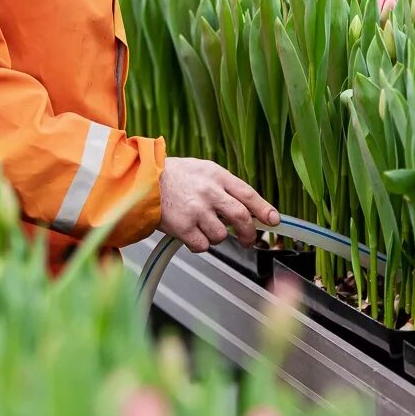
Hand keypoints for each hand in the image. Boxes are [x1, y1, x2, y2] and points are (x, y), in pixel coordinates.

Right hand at [157, 157, 279, 252]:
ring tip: (205, 229)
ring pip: (221, 235)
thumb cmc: (172, 175)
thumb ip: (223, 186)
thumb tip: (246, 205)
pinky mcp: (183, 227)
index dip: (264, 209)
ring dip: (217, 237)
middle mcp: (209, 192)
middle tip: (248, 240)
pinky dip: (200, 245)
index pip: (248, 194)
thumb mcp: (202, 170)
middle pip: (241, 217)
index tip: (273, 220)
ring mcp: (196, 210)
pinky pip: (202, 245)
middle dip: (249, 233)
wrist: (140, 180)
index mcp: (217, 175)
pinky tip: (191, 235)